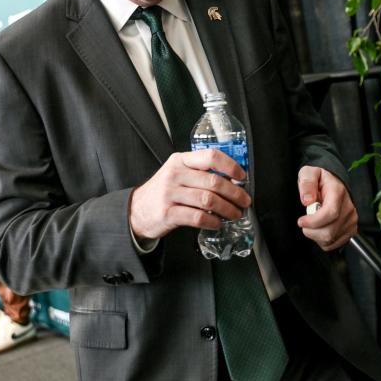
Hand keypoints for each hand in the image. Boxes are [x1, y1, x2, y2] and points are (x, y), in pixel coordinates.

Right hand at [129, 149, 250, 240]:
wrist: (136, 210)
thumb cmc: (163, 191)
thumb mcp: (177, 173)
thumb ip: (199, 172)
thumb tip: (232, 179)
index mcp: (180, 161)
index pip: (210, 156)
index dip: (230, 166)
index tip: (242, 176)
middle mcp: (174, 175)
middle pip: (213, 182)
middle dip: (235, 193)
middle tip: (244, 201)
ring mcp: (170, 194)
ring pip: (208, 200)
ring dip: (227, 209)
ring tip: (235, 214)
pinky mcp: (168, 213)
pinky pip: (198, 218)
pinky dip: (213, 222)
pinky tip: (218, 223)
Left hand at [295, 165, 356, 250]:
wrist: (333, 184)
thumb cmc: (320, 180)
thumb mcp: (308, 173)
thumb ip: (306, 183)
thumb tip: (307, 200)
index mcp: (338, 193)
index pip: (330, 213)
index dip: (313, 222)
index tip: (301, 221)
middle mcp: (348, 208)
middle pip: (329, 231)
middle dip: (311, 230)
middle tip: (305, 221)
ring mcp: (351, 220)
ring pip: (330, 239)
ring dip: (315, 235)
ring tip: (313, 223)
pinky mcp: (351, 230)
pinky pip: (333, 244)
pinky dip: (322, 240)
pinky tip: (320, 228)